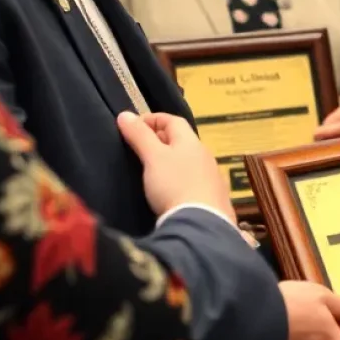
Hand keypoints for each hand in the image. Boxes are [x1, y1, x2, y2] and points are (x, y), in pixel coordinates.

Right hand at [118, 112, 234, 223]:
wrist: (202, 225)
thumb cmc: (174, 185)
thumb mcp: (153, 158)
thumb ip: (140, 136)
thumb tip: (125, 114)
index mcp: (191, 142)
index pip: (173, 120)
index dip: (153, 119)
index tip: (133, 126)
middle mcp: (205, 155)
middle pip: (182, 140)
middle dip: (161, 140)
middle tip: (140, 149)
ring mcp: (212, 177)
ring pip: (189, 161)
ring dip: (172, 161)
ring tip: (153, 171)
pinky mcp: (214, 198)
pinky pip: (195, 180)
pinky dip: (181, 179)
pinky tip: (172, 192)